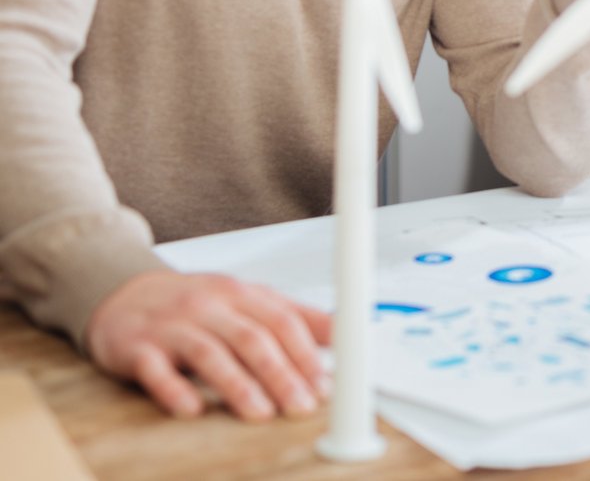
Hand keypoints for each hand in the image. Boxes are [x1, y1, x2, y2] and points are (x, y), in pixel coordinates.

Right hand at [86, 270, 330, 420]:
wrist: (125, 293)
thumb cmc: (196, 304)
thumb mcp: (248, 301)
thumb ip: (295, 318)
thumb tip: (346, 332)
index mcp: (240, 295)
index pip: (281, 321)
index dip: (306, 354)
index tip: (325, 385)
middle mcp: (208, 307)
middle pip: (251, 338)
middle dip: (281, 374)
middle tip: (302, 406)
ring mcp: (171, 326)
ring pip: (209, 353)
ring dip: (237, 385)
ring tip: (260, 414)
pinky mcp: (135, 348)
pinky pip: (154, 369)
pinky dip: (173, 389)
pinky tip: (191, 409)